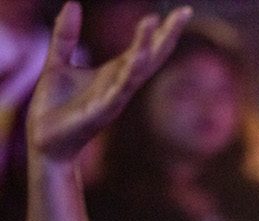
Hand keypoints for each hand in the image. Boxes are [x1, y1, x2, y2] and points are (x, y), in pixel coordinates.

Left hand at [26, 2, 191, 161]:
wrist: (44, 140)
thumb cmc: (55, 106)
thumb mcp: (57, 62)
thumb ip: (66, 35)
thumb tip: (73, 3)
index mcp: (115, 72)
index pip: (145, 48)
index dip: (162, 30)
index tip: (182, 11)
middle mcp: (121, 84)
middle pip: (152, 56)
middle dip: (167, 35)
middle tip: (185, 12)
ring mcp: (114, 98)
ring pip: (137, 70)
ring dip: (145, 47)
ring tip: (152, 21)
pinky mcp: (100, 112)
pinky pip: (117, 91)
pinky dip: (127, 76)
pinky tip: (135, 59)